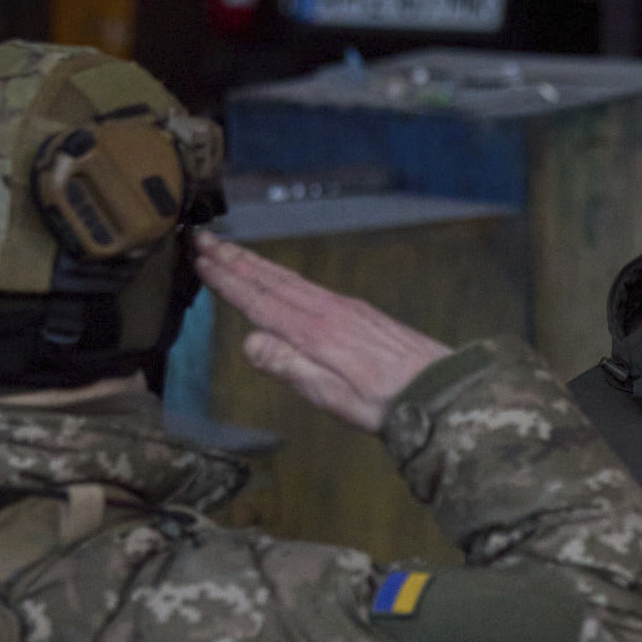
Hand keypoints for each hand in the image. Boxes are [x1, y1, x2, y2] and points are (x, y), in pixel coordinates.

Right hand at [191, 229, 450, 432]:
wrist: (441, 391)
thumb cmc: (384, 405)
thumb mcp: (333, 398)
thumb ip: (291, 368)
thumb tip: (248, 341)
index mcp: (313, 332)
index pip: (260, 302)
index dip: (228, 282)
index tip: (200, 262)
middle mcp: (325, 309)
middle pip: (271, 280)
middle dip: (234, 259)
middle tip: (200, 237)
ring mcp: (343, 306)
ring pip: (289, 278)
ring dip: (255, 261)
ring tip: (227, 247)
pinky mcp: (357, 310)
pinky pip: (307, 283)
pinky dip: (281, 272)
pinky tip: (276, 274)